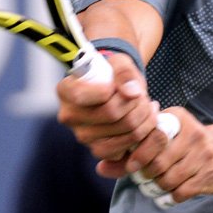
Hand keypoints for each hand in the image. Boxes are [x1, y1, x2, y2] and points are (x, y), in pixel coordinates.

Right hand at [56, 52, 161, 168]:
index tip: (118, 85)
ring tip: (147, 105)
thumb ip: (124, 72)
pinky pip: (126, 148)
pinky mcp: (98, 150)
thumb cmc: (112, 74)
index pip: (81, 95)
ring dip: (144, 118)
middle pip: (111, 114)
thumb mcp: (118, 62)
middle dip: (136, 102)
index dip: (108, 90)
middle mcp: (69, 117)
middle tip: (143, 95)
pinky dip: (143, 134)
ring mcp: (83, 136)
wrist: (113, 91)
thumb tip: (132, 93)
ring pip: (124, 132)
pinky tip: (145, 121)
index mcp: (65, 91)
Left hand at [114, 108, 212, 202]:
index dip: (138, 155)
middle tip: (143, 180)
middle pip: (159, 162)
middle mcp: (194, 133)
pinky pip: (182, 192)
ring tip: (154, 187)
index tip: (133, 167)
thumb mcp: (160, 141)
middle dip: (146, 175)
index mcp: (177, 118)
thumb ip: (129, 154)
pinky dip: (170, 197)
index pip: (153, 137)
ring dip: (157, 188)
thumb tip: (100, 168)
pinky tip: (168, 196)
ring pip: (169, 179)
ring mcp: (206, 154)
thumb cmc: (181, 146)